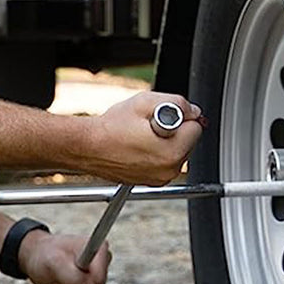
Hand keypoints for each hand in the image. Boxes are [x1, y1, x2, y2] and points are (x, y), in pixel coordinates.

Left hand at [18, 229, 110, 283]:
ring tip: (60, 279)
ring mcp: (100, 277)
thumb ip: (73, 278)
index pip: (98, 279)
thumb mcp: (53, 262)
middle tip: (59, 276)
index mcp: (99, 250)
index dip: (80, 282)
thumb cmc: (45, 255)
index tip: (67, 273)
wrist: (38, 257)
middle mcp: (103, 263)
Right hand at [82, 91, 203, 185]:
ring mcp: (161, 178)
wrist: (86, 147)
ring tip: (143, 136)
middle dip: (176, 131)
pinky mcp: (153, 181)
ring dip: (167, 142)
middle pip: (189, 142)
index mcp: (173, 151)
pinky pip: (165, 163)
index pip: (197, 128)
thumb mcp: (145, 102)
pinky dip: (158, 153)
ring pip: (178, 153)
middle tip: (150, 125)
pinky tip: (140, 146)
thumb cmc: (111, 127)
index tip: (164, 115)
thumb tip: (194, 111)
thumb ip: (177, 103)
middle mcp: (170, 170)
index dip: (182, 117)